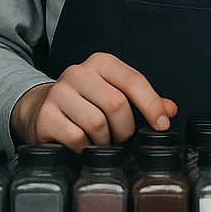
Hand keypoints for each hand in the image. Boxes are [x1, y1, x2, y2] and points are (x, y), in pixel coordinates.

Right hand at [10, 52, 177, 151]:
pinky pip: (77, 138)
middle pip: (116, 104)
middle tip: (120, 138)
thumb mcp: (114, 94)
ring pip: (97, 123)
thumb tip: (170, 109)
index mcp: (101, 63)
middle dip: (125, 129)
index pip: (133, 80)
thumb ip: (144, 101)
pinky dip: (86, 148)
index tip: (162, 125)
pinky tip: (84, 146)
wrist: (40, 110)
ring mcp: (59, 93)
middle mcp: (78, 72)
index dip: (152, 105)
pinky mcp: (45, 116)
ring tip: (101, 141)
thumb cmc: (86, 102)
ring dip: (105, 141)